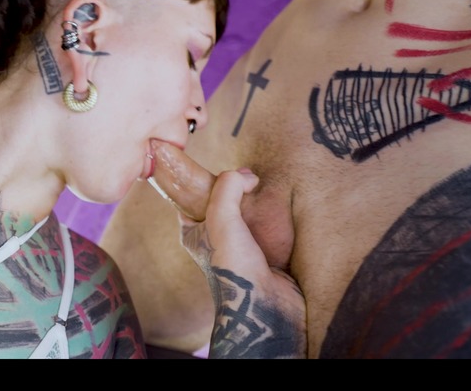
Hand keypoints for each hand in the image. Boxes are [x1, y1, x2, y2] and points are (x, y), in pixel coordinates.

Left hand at [147, 139, 305, 357]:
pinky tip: (280, 203)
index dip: (200, 177)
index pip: (190, 195)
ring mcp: (240, 242)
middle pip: (221, 199)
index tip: (217, 163)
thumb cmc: (234, 268)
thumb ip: (227, 190)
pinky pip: (267, 223)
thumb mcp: (222, 220)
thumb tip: (243, 174)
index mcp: (193, 230)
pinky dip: (274, 213)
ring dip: (256, 198)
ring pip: (246, 209)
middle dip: (233, 185)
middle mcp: (214, 236)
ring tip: (263, 184)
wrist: (267, 306)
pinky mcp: (264, 249)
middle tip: (248, 175)